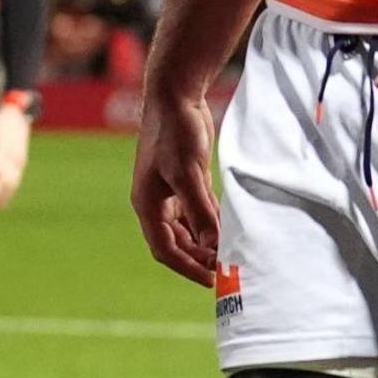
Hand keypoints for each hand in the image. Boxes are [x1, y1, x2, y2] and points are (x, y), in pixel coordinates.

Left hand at [0, 101, 33, 210]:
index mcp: (8, 150)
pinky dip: (8, 194)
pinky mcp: (20, 165)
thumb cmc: (0, 123)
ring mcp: (20, 163)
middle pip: (7, 182)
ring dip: (1, 198)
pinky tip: (0, 202)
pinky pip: (16, 183)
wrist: (18, 116)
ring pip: (13, 185)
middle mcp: (16, 159)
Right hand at [127, 82, 223, 286]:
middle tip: (226, 271)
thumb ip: (200, 210)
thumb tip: (212, 244)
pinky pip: (198, 212)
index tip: (211, 281)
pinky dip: (211, 224)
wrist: (174, 97)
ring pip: (187, 229)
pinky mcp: (186, 180)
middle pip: (175, 243)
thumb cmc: (175, 133)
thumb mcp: (188, 174)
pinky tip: (229, 230)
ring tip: (230, 255)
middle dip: (198, 258)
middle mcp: (156, 202)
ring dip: (205, 243)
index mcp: (147, 204)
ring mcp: (171, 192)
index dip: (186, 267)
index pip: (164, 248)